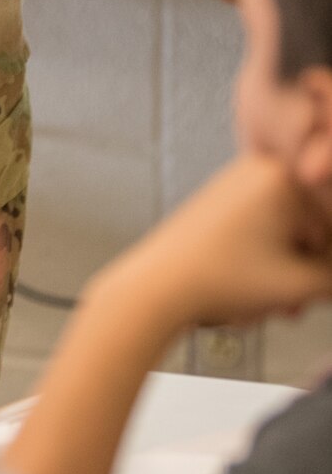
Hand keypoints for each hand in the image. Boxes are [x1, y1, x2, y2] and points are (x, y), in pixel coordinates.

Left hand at [108, 152, 331, 332]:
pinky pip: (258, 233)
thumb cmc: (217, 278)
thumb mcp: (299, 284)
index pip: (331, 227)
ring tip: (267, 300)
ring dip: (282, 273)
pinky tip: (250, 288)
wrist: (159, 288)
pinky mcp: (220, 203)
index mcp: (283, 176)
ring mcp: (236, 185)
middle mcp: (258, 170)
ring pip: (282, 236)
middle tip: (293, 302)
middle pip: (307, 230)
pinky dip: (261, 262)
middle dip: (302, 273)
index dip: (324, 268)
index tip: (318, 289)